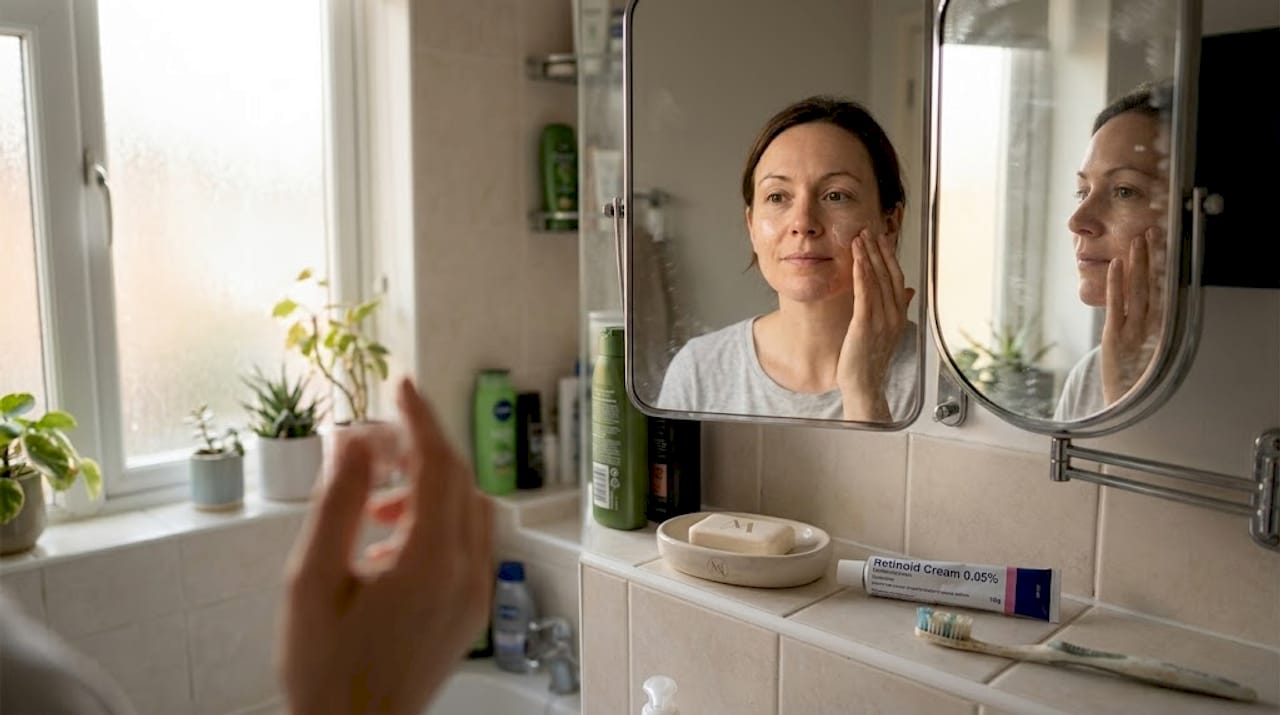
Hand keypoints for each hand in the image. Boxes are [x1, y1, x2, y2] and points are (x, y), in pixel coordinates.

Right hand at [280, 378, 494, 714]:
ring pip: (467, 510)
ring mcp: (474, 595)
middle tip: (370, 442)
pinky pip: (467, 543)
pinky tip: (386, 540)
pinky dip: (435, 521)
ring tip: (370, 502)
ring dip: (426, 488)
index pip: (438, 465)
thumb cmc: (324, 670)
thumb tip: (352, 439)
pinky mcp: (471, 611)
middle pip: (458, 481)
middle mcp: (466, 574)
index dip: (419, 417)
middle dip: (418, 449)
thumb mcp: (311, 581)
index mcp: (430, 563)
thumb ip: (336, 503)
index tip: (400, 384)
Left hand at [838, 230, 915, 420]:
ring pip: (877, 280)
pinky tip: (857, 259)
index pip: (896, 278)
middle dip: (879, 250)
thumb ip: (897, 309)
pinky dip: (862, 273)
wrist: (864, 386)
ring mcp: (882, 320)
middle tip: (870, 228)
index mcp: (899, 315)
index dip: (889, 256)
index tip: (882, 237)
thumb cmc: (871, 361)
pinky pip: (865, 293)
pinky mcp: (866, 325)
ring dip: (869, 256)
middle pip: (889, 274)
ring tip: (860, 237)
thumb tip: (908, 291)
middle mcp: (894, 315)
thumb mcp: (887, 331)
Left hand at [1101, 228, 1165, 404]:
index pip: (1162, 291)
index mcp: (1160, 329)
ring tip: (1138, 240)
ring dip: (1138, 264)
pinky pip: (1117, 305)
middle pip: (1153, 286)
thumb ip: (1145, 328)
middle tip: (1152, 232)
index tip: (1163, 246)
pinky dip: (1117, 284)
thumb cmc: (1133, 379)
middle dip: (1152, 259)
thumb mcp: (1144, 349)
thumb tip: (1142, 306)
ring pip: (1138, 291)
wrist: (1125, 407)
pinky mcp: (1115, 337)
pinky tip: (1117, 264)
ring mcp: (1134, 331)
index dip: (1162, 268)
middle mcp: (1151, 327)